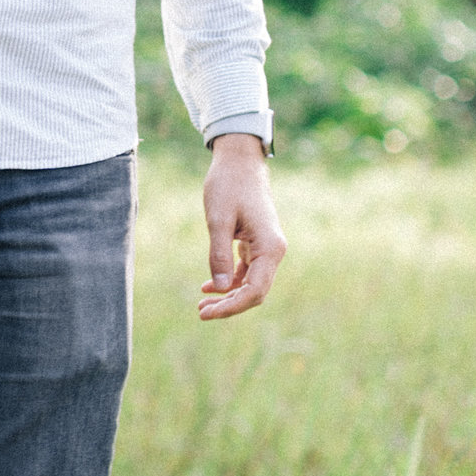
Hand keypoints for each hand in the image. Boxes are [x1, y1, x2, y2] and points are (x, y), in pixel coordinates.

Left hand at [197, 134, 284, 319]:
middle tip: (201, 313)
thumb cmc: (228, 186)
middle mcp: (273, 251)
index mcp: (270, 247)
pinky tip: (209, 286)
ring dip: (228, 295)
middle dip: (229, 305)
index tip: (207, 312)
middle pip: (255, 291)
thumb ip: (218, 253)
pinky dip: (229, 280)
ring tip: (202, 304)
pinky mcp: (257, 244)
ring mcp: (266, 248)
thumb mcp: (217, 219)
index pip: (255, 290)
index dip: (232, 306)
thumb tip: (220, 287)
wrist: (239, 162)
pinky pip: (246, 270)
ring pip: (250, 283)